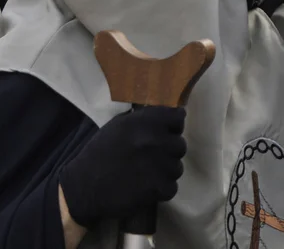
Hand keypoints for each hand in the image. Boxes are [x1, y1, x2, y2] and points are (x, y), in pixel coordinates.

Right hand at [59, 107, 186, 227]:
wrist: (82, 186)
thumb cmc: (101, 152)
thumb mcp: (119, 125)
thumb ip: (145, 118)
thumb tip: (168, 114)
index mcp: (145, 122)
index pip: (177, 117)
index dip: (174, 125)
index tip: (168, 131)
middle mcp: (154, 140)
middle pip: (180, 145)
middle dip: (169, 151)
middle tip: (154, 157)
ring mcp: (157, 164)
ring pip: (177, 167)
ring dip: (165, 171)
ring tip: (148, 173)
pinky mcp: (156, 188)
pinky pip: (171, 187)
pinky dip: (161, 189)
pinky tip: (147, 187)